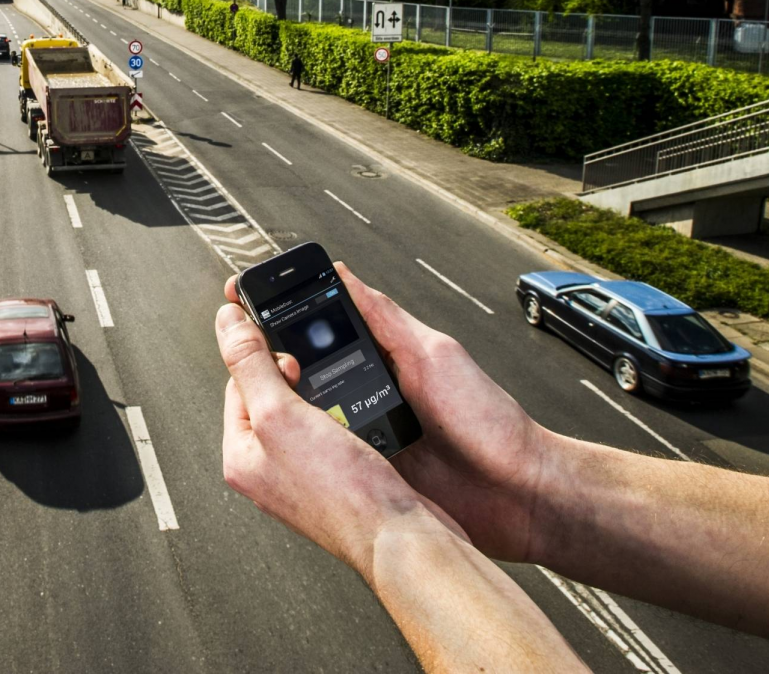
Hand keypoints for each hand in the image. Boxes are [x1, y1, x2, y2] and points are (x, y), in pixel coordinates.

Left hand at [218, 288, 452, 578]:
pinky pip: (333, 436)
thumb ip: (250, 364)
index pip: (237, 384)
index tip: (291, 356)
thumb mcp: (281, 413)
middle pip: (272, 397)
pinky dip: (346, 422)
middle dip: (297, 382)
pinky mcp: (335, 482)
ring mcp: (301, 478)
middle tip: (318, 390)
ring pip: (306, 415)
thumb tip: (225, 324)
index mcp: (240, 456)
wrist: (399, 538)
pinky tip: (358, 429)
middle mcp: (266, 469)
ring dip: (325, 401)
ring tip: (341, 413)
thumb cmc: (342, 492)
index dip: (264, 361)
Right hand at [221, 263, 555, 563]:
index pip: (325, 330)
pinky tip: (303, 449)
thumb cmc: (490, 421)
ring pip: (311, 421)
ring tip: (271, 405)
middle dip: (278, 370)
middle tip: (250, 361)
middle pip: (309, 377)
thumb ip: (386, 318)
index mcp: (385, 358)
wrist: (520, 493)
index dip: (286, 318)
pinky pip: (331, 459)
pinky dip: (316, 454)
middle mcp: (371, 395)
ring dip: (294, 415)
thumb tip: (343, 274)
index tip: (248, 302)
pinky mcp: (371, 474)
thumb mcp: (433, 354)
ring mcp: (368, 437)